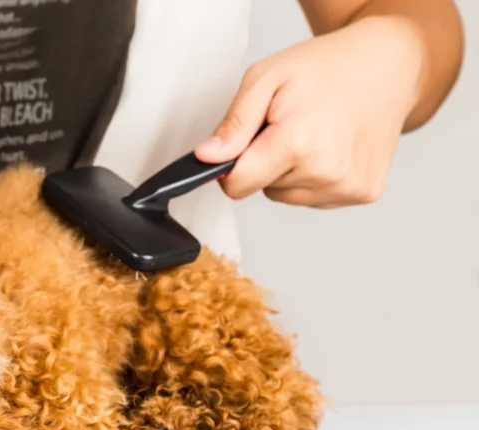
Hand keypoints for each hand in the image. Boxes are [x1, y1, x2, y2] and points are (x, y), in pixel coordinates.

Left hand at [195, 15, 425, 207]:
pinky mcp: (363, 192)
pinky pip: (315, 197)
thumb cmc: (326, 68)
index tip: (243, 145)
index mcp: (299, 143)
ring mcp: (347, 186)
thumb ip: (233, 124)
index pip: (237, 186)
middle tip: (291, 125)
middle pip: (262, 190)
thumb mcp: (266, 79)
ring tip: (314, 133)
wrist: (389, 65)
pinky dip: (315, 176)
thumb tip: (207, 159)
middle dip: (266, 161)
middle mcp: (326, 172)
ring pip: (288, 196)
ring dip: (291, 171)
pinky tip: (332, 146)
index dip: (231, 167)